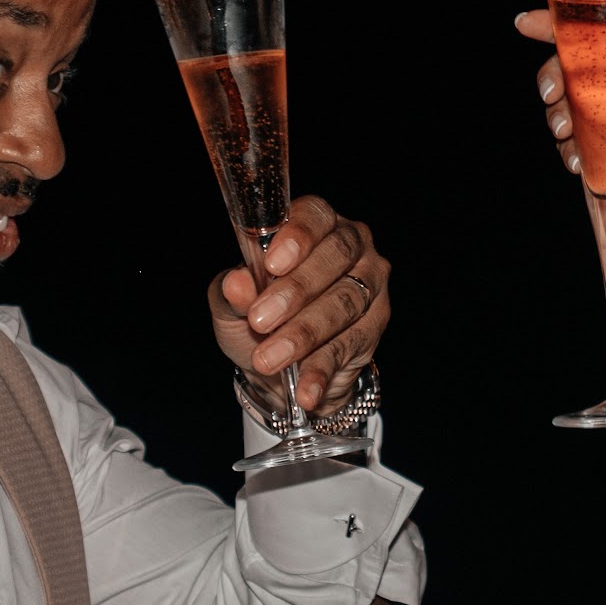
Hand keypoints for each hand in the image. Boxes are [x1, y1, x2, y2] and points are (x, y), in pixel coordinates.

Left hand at [207, 194, 389, 414]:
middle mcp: (352, 248)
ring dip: (304, 333)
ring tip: (269, 358)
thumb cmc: (257, 319)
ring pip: (344, 303)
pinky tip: (304, 389)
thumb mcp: (232, 306)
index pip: (315, 216)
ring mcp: (369, 286)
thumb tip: (235, 283)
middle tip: (260, 320)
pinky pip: (349, 346)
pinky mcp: (373, 328)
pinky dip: (322, 370)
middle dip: (295, 291)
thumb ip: (232, 293)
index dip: (297, 236)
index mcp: (316, 225)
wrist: (279, 370)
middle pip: (334, 258)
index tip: (272, 264)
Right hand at [516, 9, 605, 247]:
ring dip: (556, 113)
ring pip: (562, 101)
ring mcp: (602, 119)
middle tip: (551, 93)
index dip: (565, 25)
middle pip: (572, 65)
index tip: (529, 23)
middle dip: (552, 74)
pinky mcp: (590, 148)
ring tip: (566, 131)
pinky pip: (564, 139)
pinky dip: (564, 146)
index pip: (603, 36)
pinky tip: (579, 162)